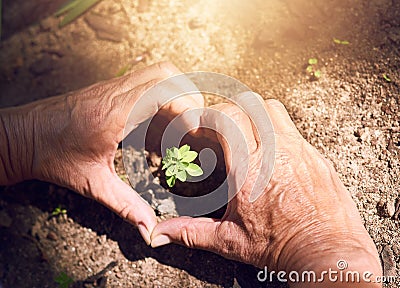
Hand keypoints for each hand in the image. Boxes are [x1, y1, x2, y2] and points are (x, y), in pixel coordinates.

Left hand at [0, 62, 203, 244]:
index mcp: (114, 113)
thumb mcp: (92, 184)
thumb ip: (126, 205)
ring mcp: (113, 86)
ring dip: (178, 92)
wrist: (23, 135)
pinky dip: (163, 95)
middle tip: (194, 125)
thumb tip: (149, 229)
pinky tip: (159, 123)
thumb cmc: (53, 156)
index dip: (187, 108)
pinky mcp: (110, 88)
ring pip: (158, 71)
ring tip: (182, 121)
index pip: (162, 92)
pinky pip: (146, 80)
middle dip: (189, 96)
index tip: (194, 132)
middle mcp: (116, 93)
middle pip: (166, 74)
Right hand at [151, 98, 381, 286]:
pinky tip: (273, 156)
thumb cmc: (278, 248)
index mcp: (248, 167)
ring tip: (246, 134)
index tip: (199, 129)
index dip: (207, 117)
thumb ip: (190, 230)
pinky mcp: (316, 157)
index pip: (225, 116)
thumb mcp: (228, 240)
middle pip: (249, 103)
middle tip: (221, 130)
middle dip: (229, 111)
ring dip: (255, 114)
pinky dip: (277, 132)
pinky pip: (294, 130)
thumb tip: (158, 234)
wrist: (326, 254)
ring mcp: (299, 150)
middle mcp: (275, 150)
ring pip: (274, 109)